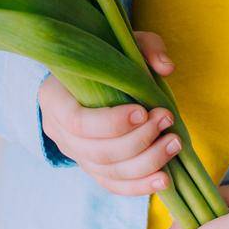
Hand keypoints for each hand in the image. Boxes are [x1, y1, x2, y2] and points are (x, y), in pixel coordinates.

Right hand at [37, 30, 181, 194]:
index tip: (142, 111)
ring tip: (174, 144)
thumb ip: (145, 48)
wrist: (89, 76)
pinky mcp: (92, 168)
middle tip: (166, 120)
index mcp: (54, 98)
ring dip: (146, 162)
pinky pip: (113, 185)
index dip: (111, 123)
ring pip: (108, 172)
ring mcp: (75, 154)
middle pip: (96, 152)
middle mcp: (58, 132)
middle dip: (138, 141)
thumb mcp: (122, 43)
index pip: (77, 122)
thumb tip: (166, 67)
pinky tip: (165, 179)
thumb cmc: (104, 57)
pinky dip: (140, 186)